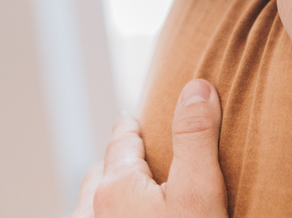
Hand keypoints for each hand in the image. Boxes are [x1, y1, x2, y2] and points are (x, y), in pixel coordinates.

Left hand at [70, 79, 227, 217]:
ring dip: (107, 187)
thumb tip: (196, 88)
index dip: (130, 126)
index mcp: (116, 186)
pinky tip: (119, 215)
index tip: (132, 118)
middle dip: (118, 157)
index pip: (121, 141)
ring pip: (91, 201)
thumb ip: (196, 137)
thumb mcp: (200, 188)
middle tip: (134, 148)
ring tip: (126, 184)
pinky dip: (104, 211)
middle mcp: (93, 210)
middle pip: (103, 171)